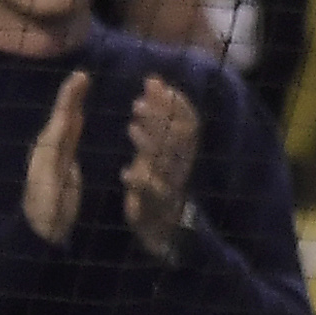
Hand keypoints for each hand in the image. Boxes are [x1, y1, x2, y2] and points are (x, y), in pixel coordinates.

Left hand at [24, 70, 88, 245]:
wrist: (42, 232)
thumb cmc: (46, 210)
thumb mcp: (50, 184)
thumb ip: (56, 156)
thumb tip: (65, 136)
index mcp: (49, 149)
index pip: (61, 116)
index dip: (69, 97)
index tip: (80, 77)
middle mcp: (52, 148)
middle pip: (64, 115)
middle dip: (72, 95)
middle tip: (83, 75)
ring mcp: (58, 156)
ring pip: (68, 123)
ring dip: (75, 104)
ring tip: (84, 87)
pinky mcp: (67, 166)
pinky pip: (72, 137)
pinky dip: (77, 122)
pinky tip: (82, 117)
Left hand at [122, 75, 200, 261]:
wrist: (165, 232)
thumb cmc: (158, 186)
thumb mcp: (159, 152)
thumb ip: (159, 124)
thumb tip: (155, 86)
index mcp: (181, 154)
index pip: (187, 124)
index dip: (176, 103)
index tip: (159, 82)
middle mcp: (179, 168)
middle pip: (176, 139)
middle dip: (162, 116)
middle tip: (142, 96)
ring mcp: (169, 188)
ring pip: (164, 163)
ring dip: (150, 144)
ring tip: (132, 125)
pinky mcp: (155, 208)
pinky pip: (151, 195)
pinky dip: (141, 183)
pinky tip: (127, 173)